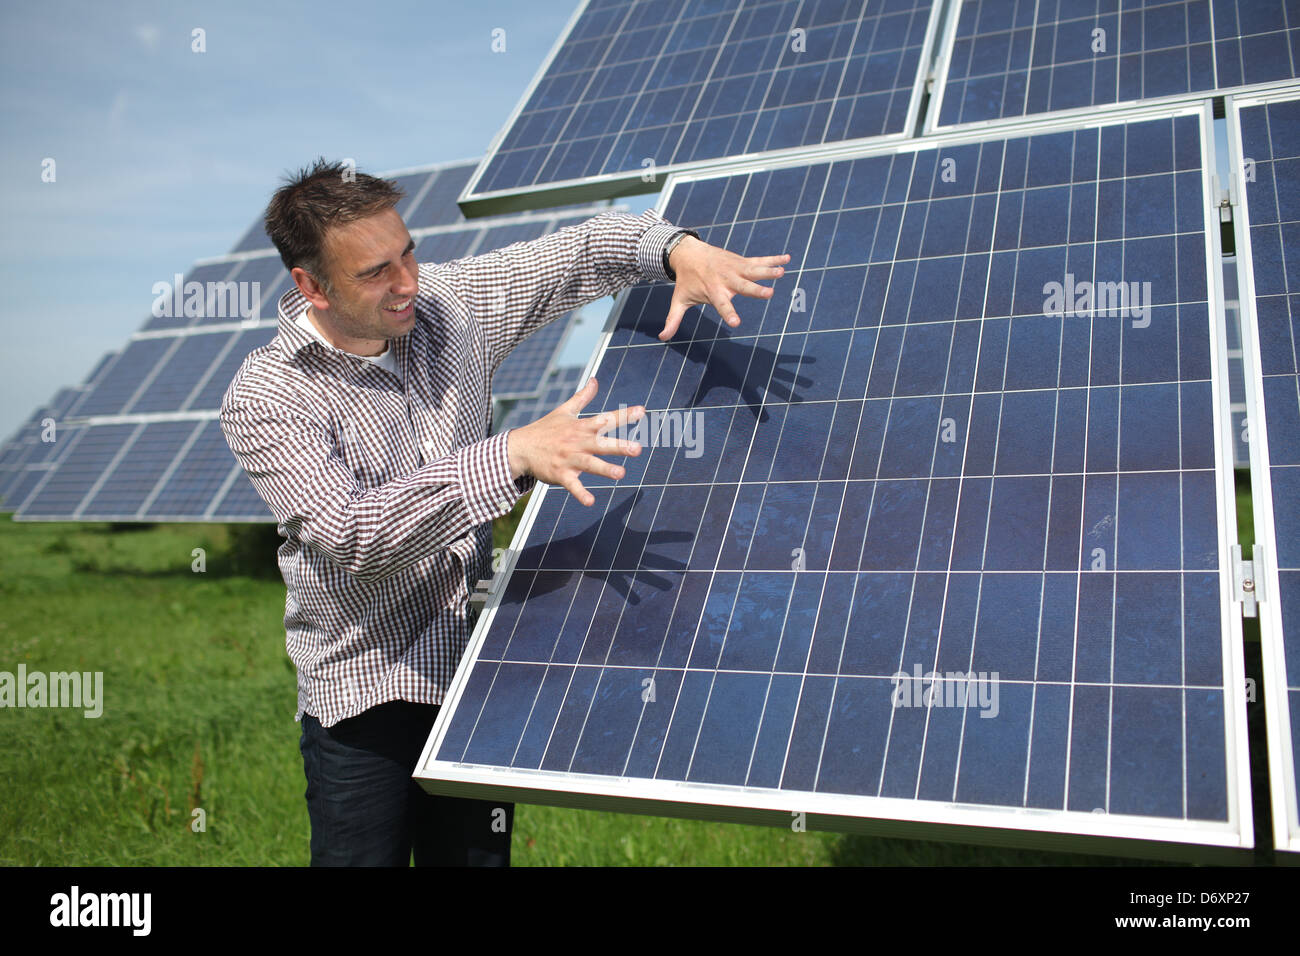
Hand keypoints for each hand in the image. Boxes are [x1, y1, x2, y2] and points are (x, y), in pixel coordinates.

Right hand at [507, 377, 643, 505]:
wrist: (520, 447)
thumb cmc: (545, 429)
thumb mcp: (564, 411)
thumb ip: (582, 397)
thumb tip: (595, 380)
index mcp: (581, 427)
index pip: (605, 419)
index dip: (624, 415)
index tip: (642, 411)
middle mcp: (577, 442)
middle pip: (600, 443)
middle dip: (619, 446)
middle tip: (637, 449)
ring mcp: (568, 458)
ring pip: (589, 464)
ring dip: (604, 469)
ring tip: (620, 474)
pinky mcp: (559, 474)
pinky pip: (571, 485)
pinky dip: (580, 493)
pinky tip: (590, 502)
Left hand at [660, 235, 790, 340]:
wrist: (688, 253)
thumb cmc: (686, 281)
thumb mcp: (679, 300)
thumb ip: (673, 319)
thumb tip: (662, 338)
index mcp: (713, 292)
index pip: (721, 305)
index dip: (728, 313)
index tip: (736, 323)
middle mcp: (726, 280)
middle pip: (743, 287)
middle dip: (756, 290)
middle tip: (769, 294)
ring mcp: (735, 268)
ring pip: (754, 270)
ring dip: (768, 270)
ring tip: (782, 272)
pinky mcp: (741, 261)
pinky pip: (759, 260)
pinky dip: (773, 259)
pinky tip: (788, 258)